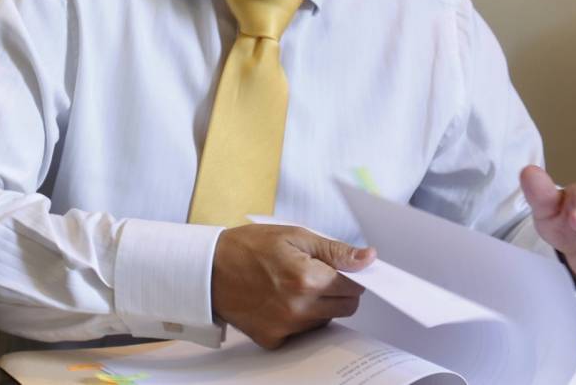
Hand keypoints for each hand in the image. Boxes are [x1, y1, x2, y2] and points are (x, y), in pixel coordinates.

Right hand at [211, 224, 375, 348]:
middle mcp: (298, 308)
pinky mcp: (273, 339)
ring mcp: (285, 327)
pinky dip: (299, 319)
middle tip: (318, 275)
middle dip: (339, 291)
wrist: (208, 269)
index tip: (341, 269)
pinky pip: (302, 333)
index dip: (351, 275)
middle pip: (346, 307)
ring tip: (294, 286)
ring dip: (320, 306)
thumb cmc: (248, 247)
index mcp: (307, 279)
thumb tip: (368, 258)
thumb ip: (334, 250)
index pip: (354, 287)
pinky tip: (281, 301)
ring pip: (325, 321)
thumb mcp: (294, 236)